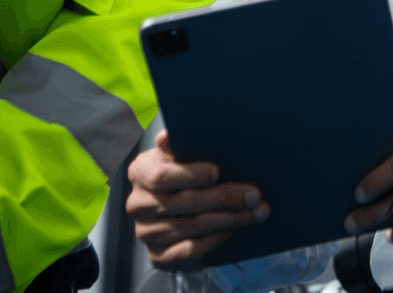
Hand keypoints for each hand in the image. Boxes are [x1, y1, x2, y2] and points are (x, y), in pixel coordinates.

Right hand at [126, 130, 269, 269]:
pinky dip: (215, 239)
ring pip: (192, 226)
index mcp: (140, 172)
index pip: (161, 176)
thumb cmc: (184, 171)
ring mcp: (146, 233)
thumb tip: (167, 137)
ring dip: (228, 219)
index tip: (217, 171)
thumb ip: (177, 144)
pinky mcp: (158, 256)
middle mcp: (138, 204)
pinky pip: (190, 250)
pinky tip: (233, 229)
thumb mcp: (181, 153)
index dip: (190, 175)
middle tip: (253, 194)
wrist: (179, 208)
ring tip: (254, 211)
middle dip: (224, 197)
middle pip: (184, 202)